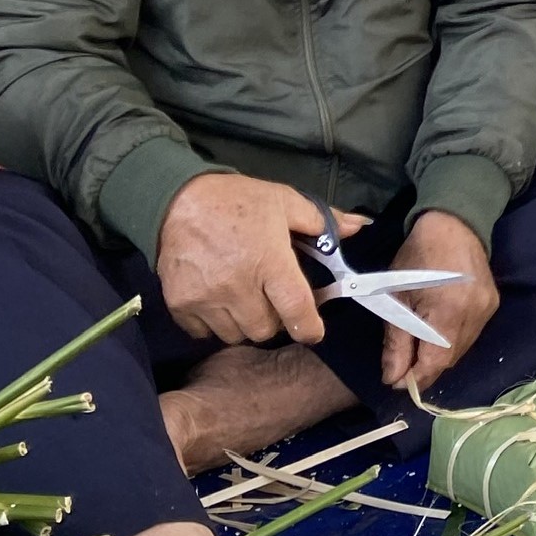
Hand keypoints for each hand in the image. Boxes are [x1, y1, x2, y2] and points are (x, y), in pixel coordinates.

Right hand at [156, 174, 366, 346]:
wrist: (177, 201)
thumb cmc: (237, 200)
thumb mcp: (285, 202)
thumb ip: (323, 220)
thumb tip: (358, 227)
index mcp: (270, 262)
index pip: (297, 310)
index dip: (309, 327)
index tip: (313, 331)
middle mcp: (238, 287)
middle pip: (266, 329)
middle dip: (276, 319)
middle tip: (272, 299)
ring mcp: (206, 299)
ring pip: (235, 334)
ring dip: (245, 323)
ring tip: (245, 298)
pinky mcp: (180, 304)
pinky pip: (203, 333)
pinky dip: (214, 324)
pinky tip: (219, 301)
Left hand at [380, 210, 497, 391]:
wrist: (453, 224)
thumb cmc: (417, 257)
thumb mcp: (396, 297)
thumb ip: (396, 342)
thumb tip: (393, 378)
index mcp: (448, 311)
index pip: (435, 362)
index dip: (415, 378)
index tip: (396, 383)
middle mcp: (474, 314)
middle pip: (450, 359)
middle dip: (425, 368)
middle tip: (402, 367)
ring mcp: (487, 310)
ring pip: (461, 350)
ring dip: (439, 356)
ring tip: (417, 350)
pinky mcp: (492, 305)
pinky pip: (470, 335)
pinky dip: (452, 341)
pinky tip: (437, 333)